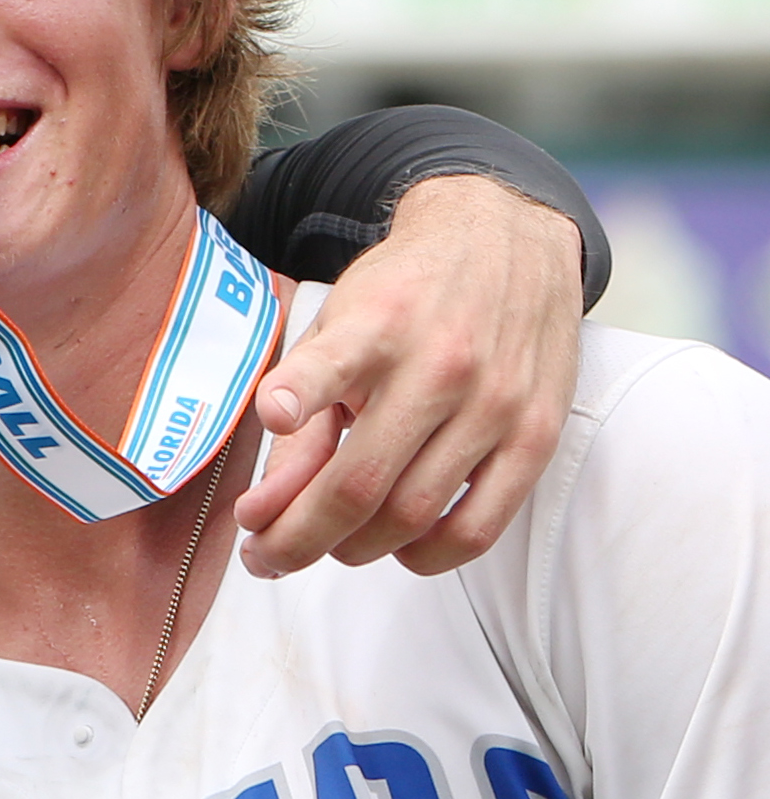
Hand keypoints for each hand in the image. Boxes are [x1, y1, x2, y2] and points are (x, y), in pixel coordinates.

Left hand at [239, 172, 581, 576]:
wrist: (505, 240)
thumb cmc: (403, 298)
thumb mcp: (335, 331)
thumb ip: (301, 422)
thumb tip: (263, 513)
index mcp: (377, 327)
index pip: (334, 364)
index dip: (298, 394)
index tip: (276, 414)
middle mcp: (440, 365)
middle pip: (358, 485)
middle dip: (295, 539)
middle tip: (264, 558)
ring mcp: (495, 404)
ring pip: (411, 515)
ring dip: (352, 551)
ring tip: (324, 548)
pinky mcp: (536, 434)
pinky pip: (480, 527)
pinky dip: (427, 555)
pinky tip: (397, 548)